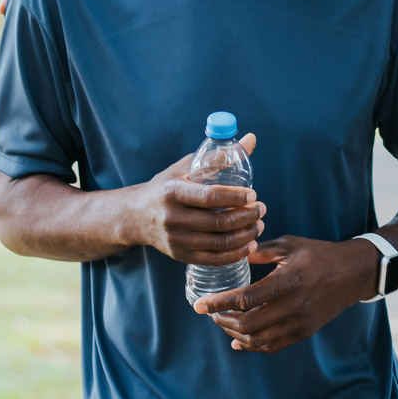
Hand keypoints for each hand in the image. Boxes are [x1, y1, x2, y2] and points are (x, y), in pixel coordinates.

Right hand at [125, 134, 263, 264]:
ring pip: (219, 243)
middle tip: (261, 209)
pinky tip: (249, 244)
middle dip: (246, 216)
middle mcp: (172, 218)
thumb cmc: (166, 187)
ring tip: (259, 225)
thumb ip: (218, 155)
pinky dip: (235, 254)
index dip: (236, 197)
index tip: (253, 195)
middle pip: (218, 222)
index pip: (209, 197)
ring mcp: (176, 240)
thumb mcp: (186, 166)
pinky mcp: (180, 255)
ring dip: (246, 235)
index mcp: (173, 192)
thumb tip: (251, 139)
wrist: (136, 216)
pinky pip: (214, 259)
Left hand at [191, 235, 379, 353]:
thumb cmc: (320, 254)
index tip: (198, 306)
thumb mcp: (291, 245)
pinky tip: (239, 341)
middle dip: (222, 321)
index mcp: (287, 282)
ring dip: (235, 334)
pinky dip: (253, 346)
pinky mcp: (304, 332)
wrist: (353, 274)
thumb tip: (237, 253)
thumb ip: (263, 251)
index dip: (218, 304)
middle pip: (247, 324)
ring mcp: (299, 323)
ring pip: (258, 339)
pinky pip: (273, 346)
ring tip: (222, 323)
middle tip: (210, 312)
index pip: (245, 300)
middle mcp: (292, 306)